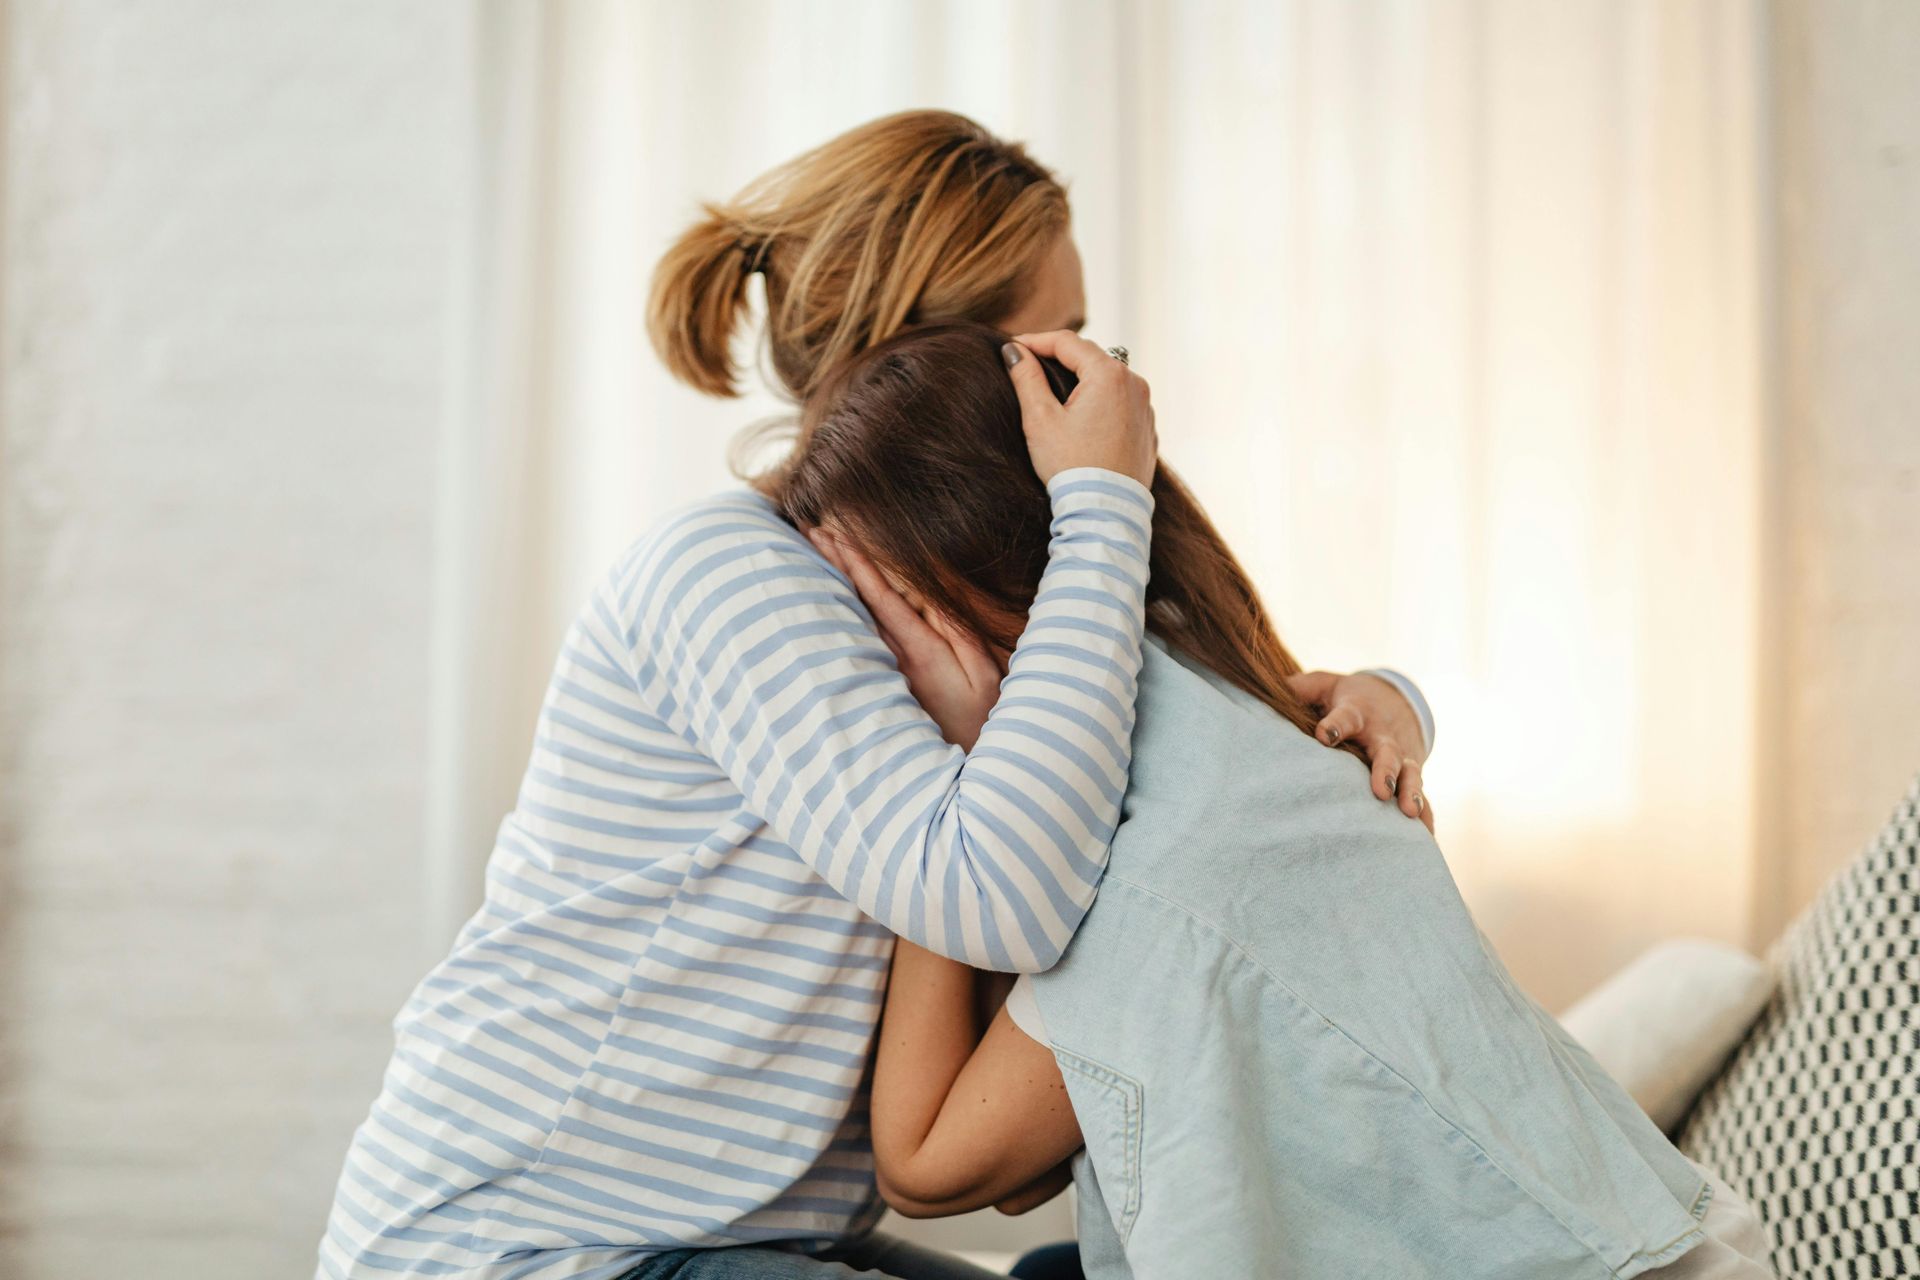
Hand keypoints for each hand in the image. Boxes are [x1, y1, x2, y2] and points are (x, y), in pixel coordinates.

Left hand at [810, 528, 1000, 751]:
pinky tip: (828, 593)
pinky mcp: (882, 681)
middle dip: (834, 561)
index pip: (881, 598)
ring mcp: (883, 671)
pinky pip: (858, 637)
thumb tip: (936, 592)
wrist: (960, 774)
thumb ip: (960, 632)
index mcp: (918, 651)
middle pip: (857, 601)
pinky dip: (841, 610)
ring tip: (812, 547)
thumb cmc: (980, 718)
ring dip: (833, 580)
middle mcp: (892, 659)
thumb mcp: (983, 673)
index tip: (837, 533)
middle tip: (809, 526)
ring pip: (851, 617)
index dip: (858, 564)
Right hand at [1003, 330, 1156, 486]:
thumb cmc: (1071, 467)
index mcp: (1109, 374)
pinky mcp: (1147, 430)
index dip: (1036, 341)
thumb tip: (1014, 352)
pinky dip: (1100, 401)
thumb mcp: (1040, 419)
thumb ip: (1027, 378)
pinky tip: (1081, 416)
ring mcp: (1145, 407)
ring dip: (1081, 378)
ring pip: (1108, 379)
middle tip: (1029, 363)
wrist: (1105, 513)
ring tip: (1053, 388)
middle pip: (1090, 357)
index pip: (1067, 342)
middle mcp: (1134, 384)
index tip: (1013, 348)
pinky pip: (1121, 403)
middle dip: (1059, 357)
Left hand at [1287, 670, 1433, 830]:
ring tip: (1409, 813)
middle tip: (1381, 791)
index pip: (1345, 717)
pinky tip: (1426, 835)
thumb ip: (1300, 688)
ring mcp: (1401, 755)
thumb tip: (1274, 690)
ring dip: (1410, 792)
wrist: (1394, 699)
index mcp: (1357, 711)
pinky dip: (1425, 814)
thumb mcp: (1324, 685)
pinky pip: (1420, 793)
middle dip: (1385, 770)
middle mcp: (1382, 734)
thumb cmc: (1346, 696)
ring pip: (1409, 773)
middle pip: (1386, 752)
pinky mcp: (1410, 772)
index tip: (1323, 736)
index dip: (1335, 725)